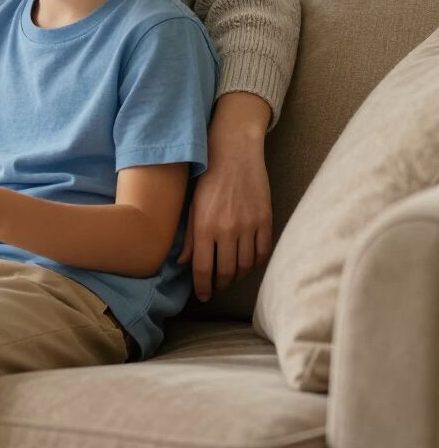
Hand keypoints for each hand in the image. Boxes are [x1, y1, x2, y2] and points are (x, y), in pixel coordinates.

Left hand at [179, 94, 272, 300]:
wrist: (233, 151)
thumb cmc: (207, 177)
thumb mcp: (191, 205)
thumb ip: (188, 236)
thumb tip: (181, 263)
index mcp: (203, 226)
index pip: (202, 268)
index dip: (202, 287)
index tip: (202, 296)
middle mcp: (226, 229)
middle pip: (225, 271)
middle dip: (220, 285)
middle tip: (216, 289)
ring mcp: (248, 225)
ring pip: (245, 265)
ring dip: (238, 276)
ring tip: (231, 277)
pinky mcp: (265, 219)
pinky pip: (263, 251)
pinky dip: (256, 262)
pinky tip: (248, 263)